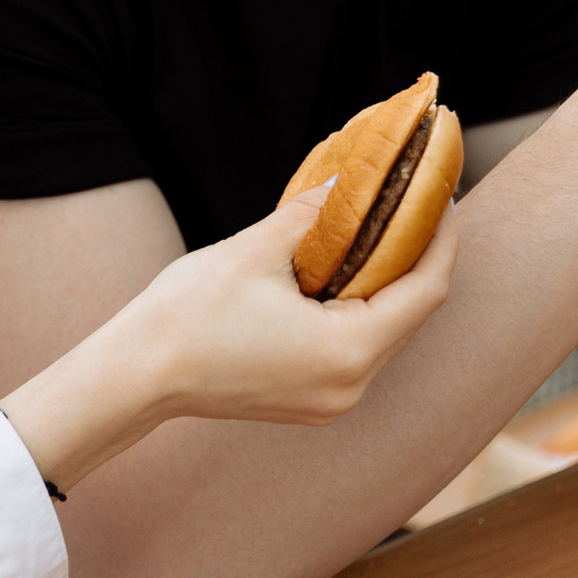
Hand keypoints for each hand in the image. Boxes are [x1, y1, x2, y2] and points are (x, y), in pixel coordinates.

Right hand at [0, 183, 457, 493]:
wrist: (136, 376)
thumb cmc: (187, 314)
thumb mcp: (255, 249)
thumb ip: (313, 213)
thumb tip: (353, 176)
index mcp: (347, 351)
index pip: (425, 290)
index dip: (440, 237)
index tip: (441, 194)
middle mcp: (351, 387)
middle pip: (410, 314)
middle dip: (416, 254)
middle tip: (415, 201)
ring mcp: (332, 401)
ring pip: (384, 332)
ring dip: (386, 281)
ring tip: (383, 228)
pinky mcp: (311, 402)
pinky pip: (355, 349)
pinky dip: (358, 307)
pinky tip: (345, 270)